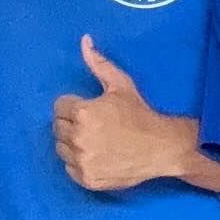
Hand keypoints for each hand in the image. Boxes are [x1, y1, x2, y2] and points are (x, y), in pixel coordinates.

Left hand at [53, 35, 195, 189]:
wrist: (162, 147)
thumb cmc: (140, 114)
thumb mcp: (121, 85)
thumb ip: (98, 64)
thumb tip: (84, 40)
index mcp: (82, 112)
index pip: (59, 107)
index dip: (74, 106)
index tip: (90, 110)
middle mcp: (78, 137)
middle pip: (58, 128)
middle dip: (71, 124)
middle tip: (93, 125)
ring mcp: (81, 161)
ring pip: (61, 148)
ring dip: (72, 144)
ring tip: (95, 140)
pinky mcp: (86, 179)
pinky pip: (69, 168)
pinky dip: (79, 163)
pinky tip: (97, 155)